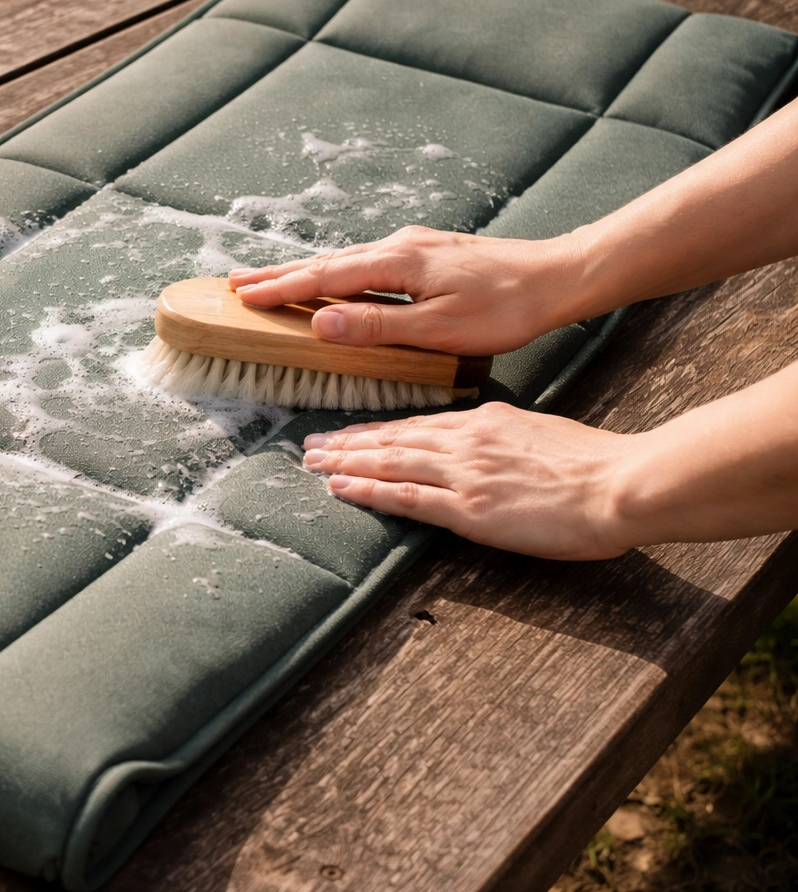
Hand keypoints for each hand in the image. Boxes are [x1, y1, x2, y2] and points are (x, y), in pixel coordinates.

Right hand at [227, 226, 584, 355]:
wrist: (556, 277)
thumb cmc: (504, 307)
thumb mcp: (438, 328)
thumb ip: (376, 326)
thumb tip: (320, 323)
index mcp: (395, 264)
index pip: (323, 279)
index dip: (279, 290)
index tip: (241, 298)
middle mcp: (397, 247)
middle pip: (325, 262)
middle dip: (277, 274)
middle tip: (235, 284)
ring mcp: (412, 246)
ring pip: (344, 260)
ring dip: (303, 272)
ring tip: (271, 281)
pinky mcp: (426, 253)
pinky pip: (364, 262)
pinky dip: (334, 271)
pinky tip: (332, 279)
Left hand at [301, 402, 634, 559]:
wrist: (620, 483)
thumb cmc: (595, 465)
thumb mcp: (541, 434)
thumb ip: (506, 438)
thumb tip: (486, 446)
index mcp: (486, 422)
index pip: (418, 425)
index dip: (378, 430)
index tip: (350, 433)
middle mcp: (467, 441)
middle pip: (394, 439)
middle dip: (348, 442)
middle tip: (310, 444)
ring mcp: (465, 474)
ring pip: (390, 462)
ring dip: (346, 462)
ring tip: (312, 463)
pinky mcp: (469, 508)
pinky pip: (407, 498)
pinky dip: (369, 491)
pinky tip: (342, 489)